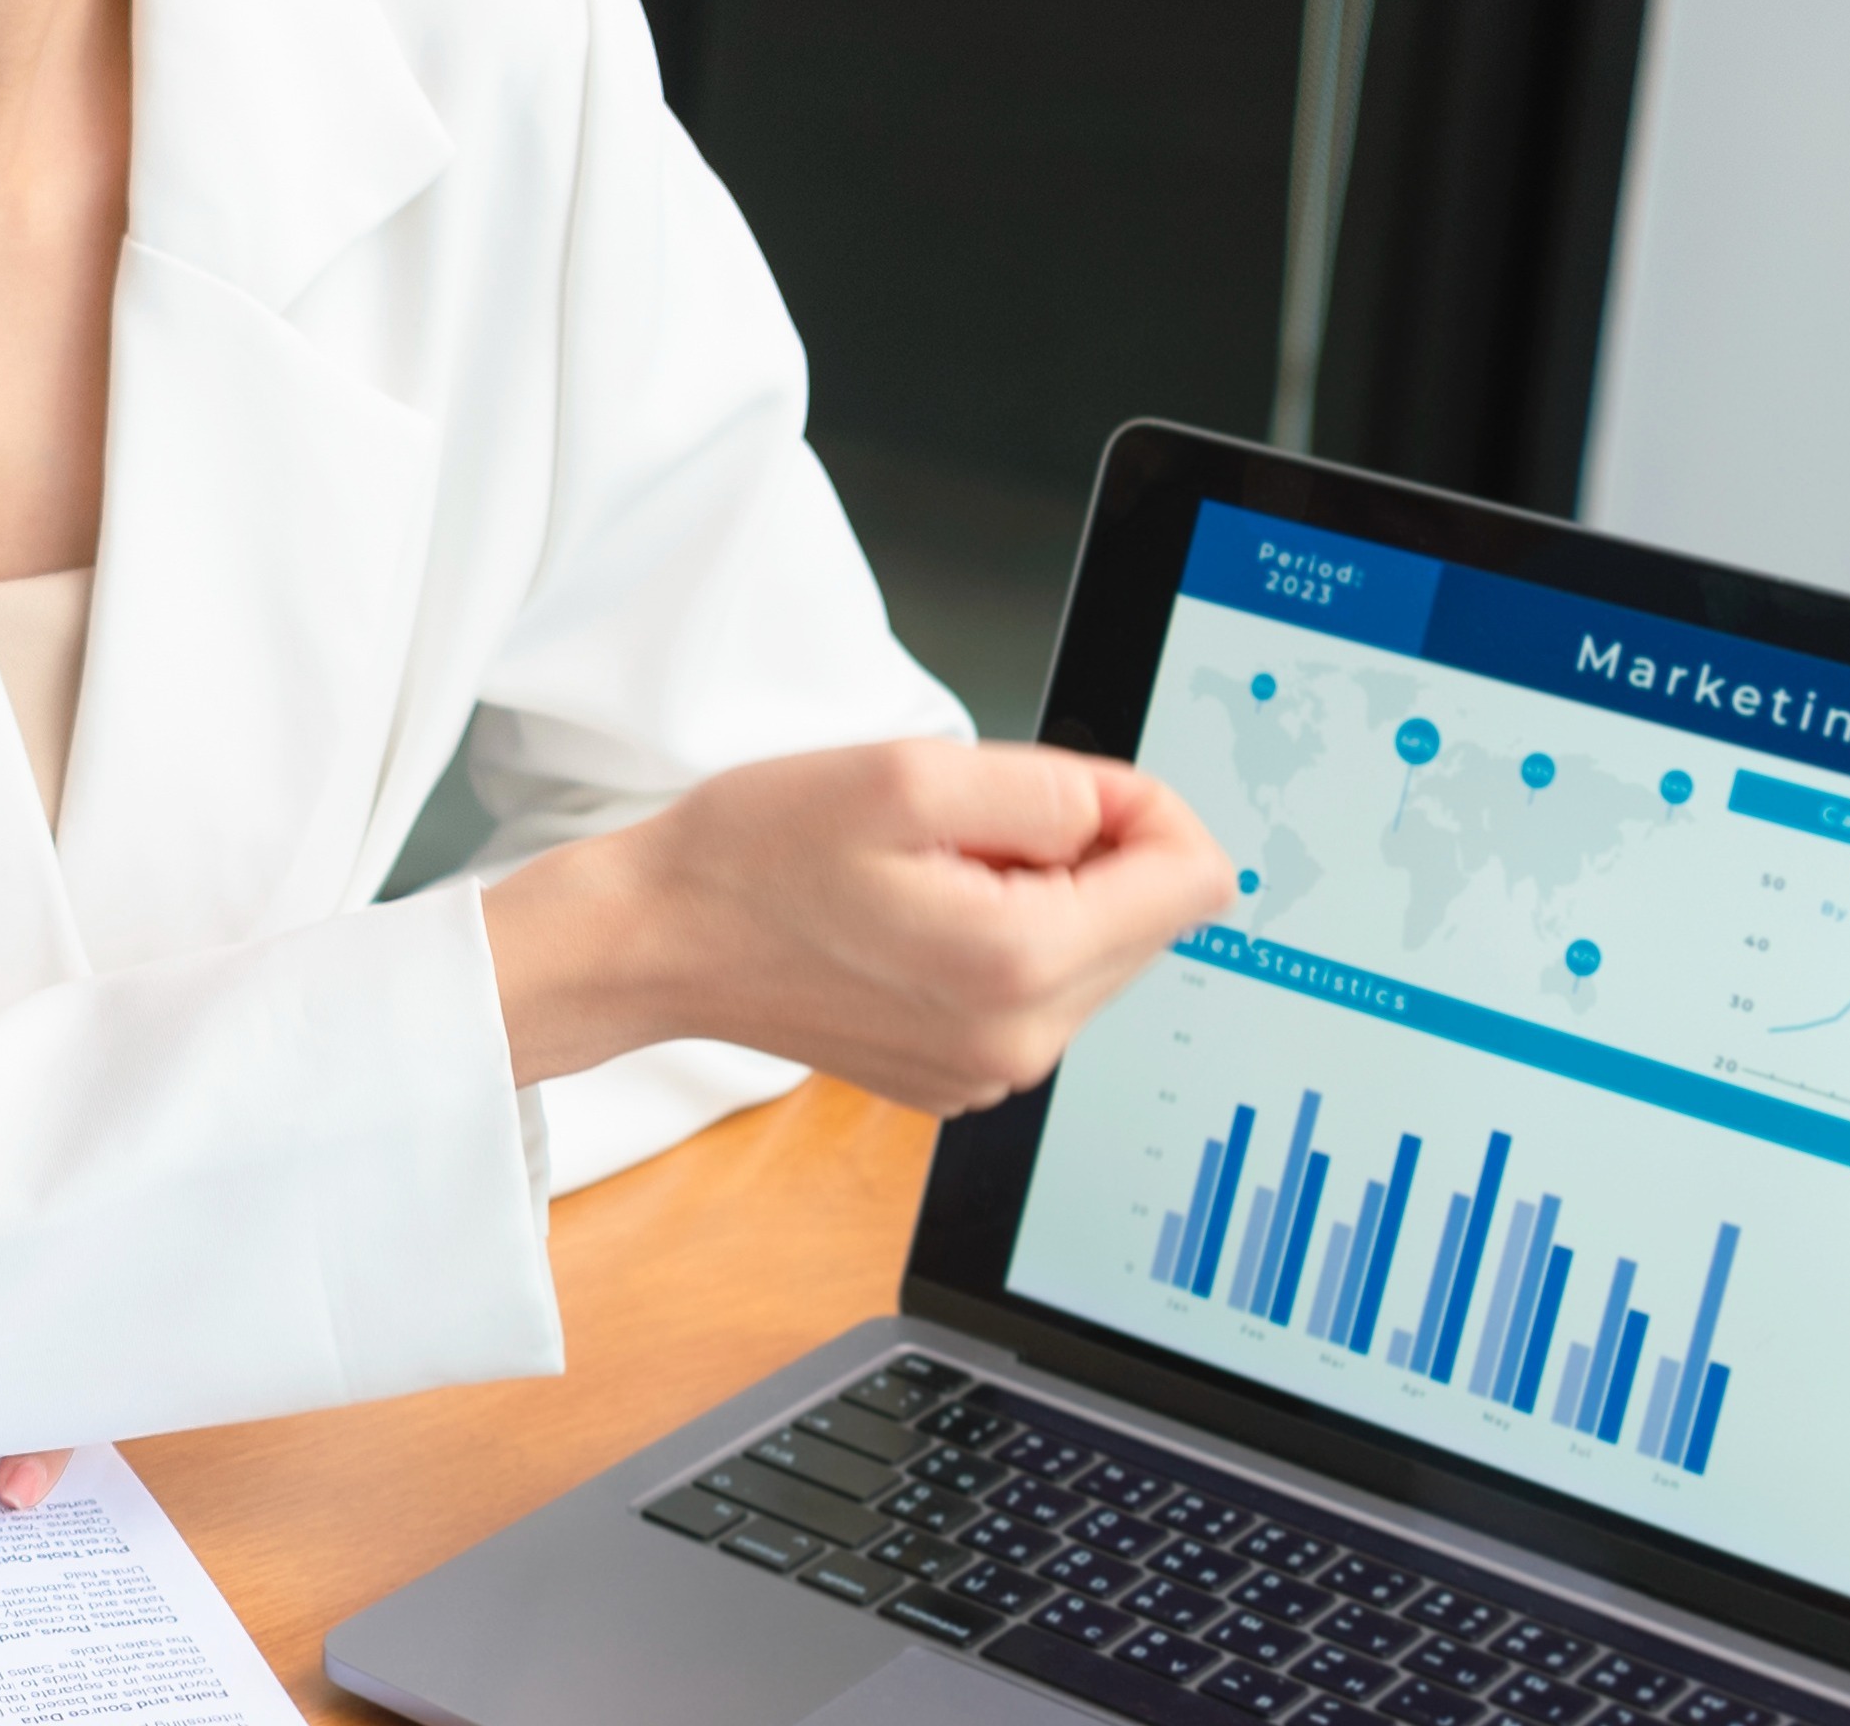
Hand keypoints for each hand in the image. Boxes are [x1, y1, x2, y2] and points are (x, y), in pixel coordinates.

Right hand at [484, 741, 1230, 1111]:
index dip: (1140, 805)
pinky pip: (1036, 988)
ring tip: (928, 878)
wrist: (656, 942)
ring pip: (1095, 951)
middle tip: (962, 835)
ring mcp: (992, 1070)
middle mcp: (1021, 1041)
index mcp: (1020, 965)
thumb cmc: (754, 856)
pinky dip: (998, 938)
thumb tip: (1132, 815)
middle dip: (1081, 854)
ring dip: (1037, 894)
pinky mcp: (963, 1076)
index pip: (1194, 878)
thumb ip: (1052, 789)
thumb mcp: (908, 773)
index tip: (1052, 791)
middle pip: (1151, 919)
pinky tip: (913, 920)